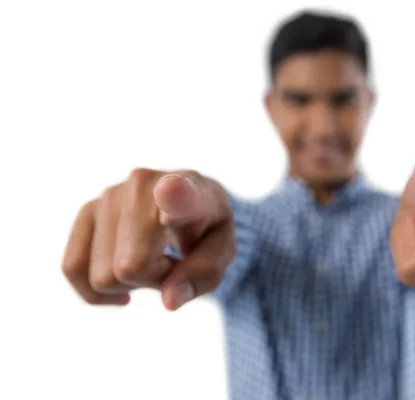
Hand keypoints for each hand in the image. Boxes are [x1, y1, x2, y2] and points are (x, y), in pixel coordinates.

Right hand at [62, 168, 235, 309]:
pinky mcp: (88, 209)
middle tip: (172, 262)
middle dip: (152, 280)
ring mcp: (110, 194)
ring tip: (151, 259)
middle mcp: (143, 185)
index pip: (178, 194)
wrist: (189, 199)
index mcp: (191, 191)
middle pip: (129, 269)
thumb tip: (168, 300)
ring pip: (100, 276)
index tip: (170, 195)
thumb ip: (203, 275)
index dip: (172, 198)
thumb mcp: (223, 252)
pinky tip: (124, 285)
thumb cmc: (207, 228)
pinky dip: (96, 290)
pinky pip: (73, 267)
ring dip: (128, 282)